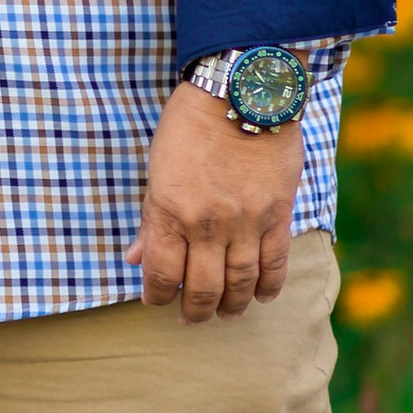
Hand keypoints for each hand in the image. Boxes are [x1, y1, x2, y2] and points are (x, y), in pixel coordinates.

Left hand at [130, 81, 302, 324]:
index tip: (156, 300)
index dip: (157, 295)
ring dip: (232, 305)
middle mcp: (209, 224)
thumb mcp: (157, 168)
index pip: (162, 273)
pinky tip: (262, 297)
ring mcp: (247, 222)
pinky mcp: (278, 213)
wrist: (241, 93)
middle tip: (192, 319)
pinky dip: (270, 284)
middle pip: (203, 286)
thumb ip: (151, 218)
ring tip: (226, 315)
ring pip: (241, 281)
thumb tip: (135, 257)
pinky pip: (276, 260)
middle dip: (195, 310)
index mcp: (171, 211)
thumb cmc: (190, 125)